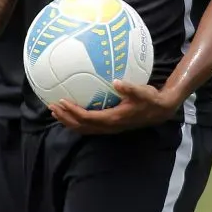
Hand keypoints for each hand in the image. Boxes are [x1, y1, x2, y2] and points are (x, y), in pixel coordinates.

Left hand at [49, 80, 180, 134]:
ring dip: (69, 121)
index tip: (61, 102)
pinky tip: (71, 112)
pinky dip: (77, 121)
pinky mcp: (110, 125)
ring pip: (84, 129)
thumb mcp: (142, 92)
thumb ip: (130, 88)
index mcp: (113, 119)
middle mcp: (109, 126)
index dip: (73, 111)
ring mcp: (109, 127)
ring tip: (55, 112)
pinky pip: (89, 126)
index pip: (87, 118)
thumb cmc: (150, 99)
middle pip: (81, 126)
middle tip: (52, 107)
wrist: (159, 111)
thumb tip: (117, 82)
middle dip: (65, 118)